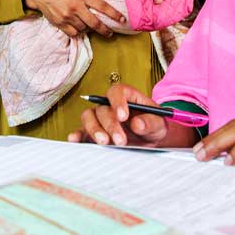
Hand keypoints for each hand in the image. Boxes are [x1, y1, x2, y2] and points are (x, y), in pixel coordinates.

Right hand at [22, 0, 123, 37]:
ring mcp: (67, 16)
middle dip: (105, 30)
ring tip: (92, 26)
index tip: (122, 19)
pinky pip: (73, 33)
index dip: (114, 14)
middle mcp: (75, 7)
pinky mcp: (60, 23)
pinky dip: (79, 32)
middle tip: (110, 33)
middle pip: (94, 23)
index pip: (101, 5)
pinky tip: (81, 28)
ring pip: (84, 28)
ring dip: (90, 29)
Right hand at [67, 83, 197, 146]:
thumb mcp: (159, 123)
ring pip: (88, 117)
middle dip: (110, 125)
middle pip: (102, 108)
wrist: (150, 140)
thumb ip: (151, 122)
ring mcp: (100, 118)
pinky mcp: (93, 132)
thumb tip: (137, 124)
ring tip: (104, 143)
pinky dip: (77, 135)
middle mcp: (109, 105)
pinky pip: (82, 131)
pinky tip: (75, 140)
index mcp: (126, 96)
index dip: (118, 102)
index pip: (116, 91)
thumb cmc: (153, 126)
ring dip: (94, 129)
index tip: (123, 116)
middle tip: (121, 140)